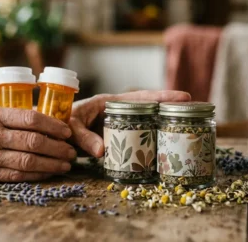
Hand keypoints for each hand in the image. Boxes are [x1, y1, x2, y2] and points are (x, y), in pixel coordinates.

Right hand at [0, 106, 75, 181]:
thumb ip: (6, 117)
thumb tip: (40, 120)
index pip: (30, 118)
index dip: (53, 125)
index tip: (66, 130)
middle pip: (34, 141)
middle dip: (58, 147)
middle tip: (71, 149)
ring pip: (28, 161)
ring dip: (52, 163)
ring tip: (66, 163)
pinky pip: (16, 176)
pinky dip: (37, 175)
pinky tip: (48, 173)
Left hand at [68, 90, 190, 157]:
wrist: (53, 133)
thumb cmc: (59, 122)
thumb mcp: (71, 126)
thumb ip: (83, 137)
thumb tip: (103, 151)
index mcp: (108, 102)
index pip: (141, 97)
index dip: (163, 96)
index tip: (185, 96)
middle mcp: (117, 112)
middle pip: (150, 108)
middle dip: (171, 109)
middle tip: (195, 112)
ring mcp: (119, 125)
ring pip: (146, 122)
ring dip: (163, 125)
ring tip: (185, 128)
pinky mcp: (118, 138)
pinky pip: (137, 137)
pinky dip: (150, 141)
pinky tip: (162, 148)